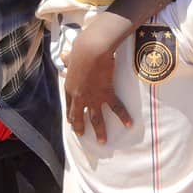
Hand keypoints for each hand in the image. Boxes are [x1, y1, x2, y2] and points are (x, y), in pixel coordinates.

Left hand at [64, 28, 131, 142]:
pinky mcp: (106, 94)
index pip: (69, 107)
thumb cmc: (81, 50)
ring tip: (102, 142)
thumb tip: (63, 56)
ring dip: (99, 131)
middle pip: (78, 117)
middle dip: (80, 128)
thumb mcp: (72, 57)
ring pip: (95, 119)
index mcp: (69, 88)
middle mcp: (79, 96)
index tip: (73, 123)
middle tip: (82, 135)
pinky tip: (129, 124)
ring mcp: (93, 97)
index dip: (71, 115)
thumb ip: (69, 61)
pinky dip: (123, 116)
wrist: (92, 50)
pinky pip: (116, 108)